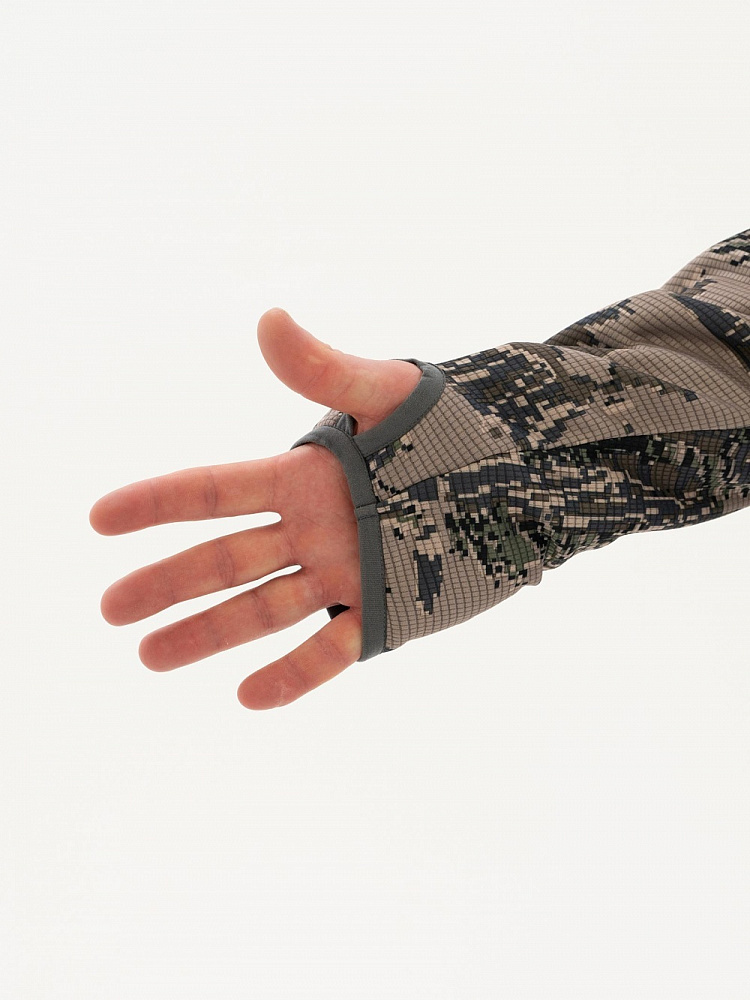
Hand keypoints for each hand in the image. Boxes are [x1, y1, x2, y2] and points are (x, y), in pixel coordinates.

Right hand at [89, 309, 421, 708]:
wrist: (528, 476)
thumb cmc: (458, 424)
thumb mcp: (391, 394)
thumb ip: (327, 370)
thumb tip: (268, 320)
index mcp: (306, 475)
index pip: (214, 490)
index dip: (156, 503)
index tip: (99, 518)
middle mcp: (313, 530)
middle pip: (224, 559)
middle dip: (166, 583)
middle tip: (111, 609)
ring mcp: (344, 575)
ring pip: (262, 610)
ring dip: (207, 634)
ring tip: (150, 657)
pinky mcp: (386, 614)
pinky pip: (329, 651)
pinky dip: (291, 675)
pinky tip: (246, 695)